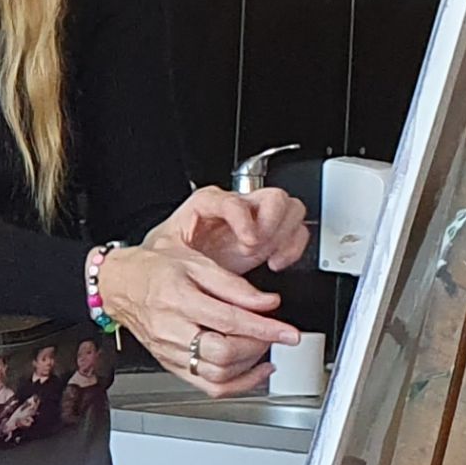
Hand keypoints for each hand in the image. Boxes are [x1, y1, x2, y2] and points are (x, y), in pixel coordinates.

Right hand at [99, 242, 301, 397]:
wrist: (118, 285)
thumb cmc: (154, 270)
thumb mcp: (196, 263)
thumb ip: (235, 285)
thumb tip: (268, 304)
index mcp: (179, 299)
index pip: (230, 321)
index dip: (265, 328)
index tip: (288, 332)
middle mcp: (172, 330)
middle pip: (223, 353)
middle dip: (257, 346)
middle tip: (273, 334)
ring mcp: (170, 352)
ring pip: (217, 374)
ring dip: (248, 365)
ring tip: (261, 347)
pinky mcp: (171, 365)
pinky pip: (207, 386)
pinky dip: (237, 384)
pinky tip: (254, 372)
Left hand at [157, 185, 312, 275]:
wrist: (183, 268)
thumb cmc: (173, 255)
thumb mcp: (167, 251)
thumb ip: (179, 253)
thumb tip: (187, 265)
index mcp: (208, 203)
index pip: (234, 200)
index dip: (244, 219)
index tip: (248, 240)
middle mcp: (238, 205)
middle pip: (273, 197)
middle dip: (272, 223)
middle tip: (257, 247)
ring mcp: (257, 218)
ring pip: (291, 209)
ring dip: (285, 235)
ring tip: (269, 257)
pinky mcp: (271, 235)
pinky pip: (298, 231)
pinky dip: (294, 247)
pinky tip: (276, 262)